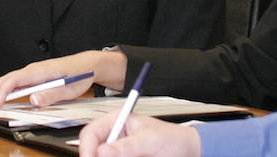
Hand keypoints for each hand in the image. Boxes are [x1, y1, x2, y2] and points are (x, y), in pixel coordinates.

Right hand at [0, 50, 120, 107]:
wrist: (87, 64)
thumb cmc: (79, 75)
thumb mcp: (68, 89)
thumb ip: (51, 95)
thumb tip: (33, 100)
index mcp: (39, 71)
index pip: (14, 80)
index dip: (2, 93)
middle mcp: (32, 69)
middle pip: (6, 79)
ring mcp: (32, 72)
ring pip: (9, 80)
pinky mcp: (34, 75)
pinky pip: (15, 81)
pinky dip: (4, 88)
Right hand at [78, 113, 200, 156]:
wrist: (189, 152)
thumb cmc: (173, 139)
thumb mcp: (150, 139)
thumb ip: (127, 146)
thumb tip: (103, 151)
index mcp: (117, 123)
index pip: (91, 134)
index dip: (87, 148)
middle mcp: (115, 140)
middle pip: (94, 152)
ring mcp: (119, 154)